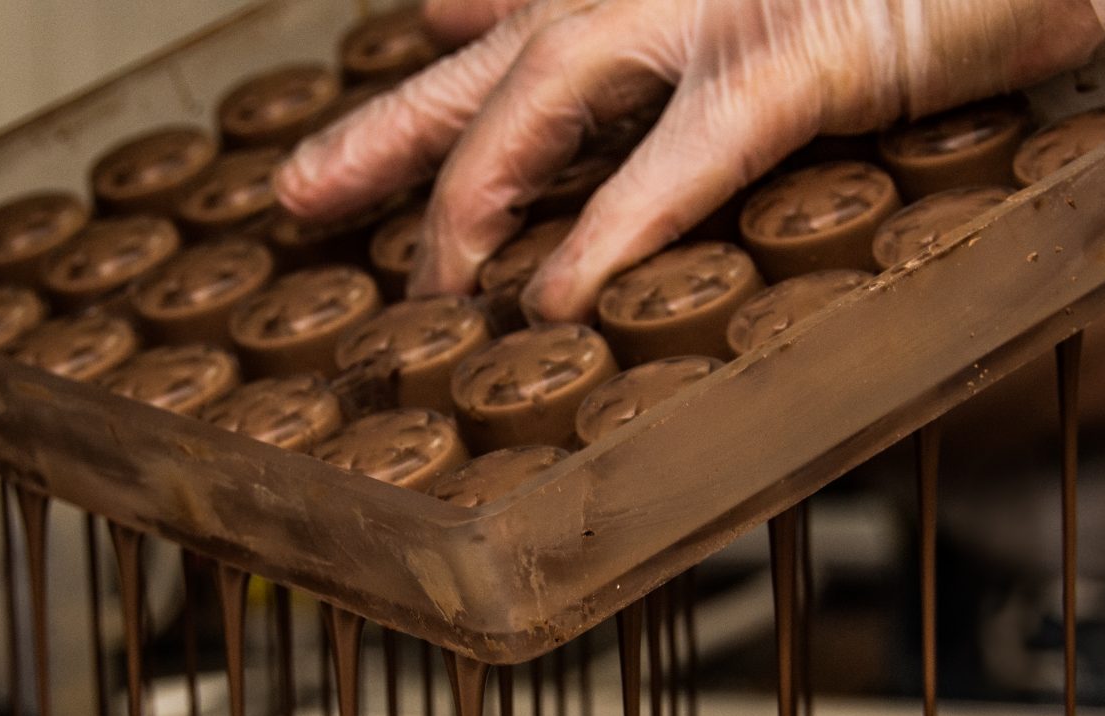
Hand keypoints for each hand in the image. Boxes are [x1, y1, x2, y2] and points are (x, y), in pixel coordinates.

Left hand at [275, 0, 1104, 320]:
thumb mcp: (788, 37)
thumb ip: (676, 77)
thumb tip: (548, 65)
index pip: (513, 34)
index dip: (420, 84)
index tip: (331, 152)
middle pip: (498, 61)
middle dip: (391, 134)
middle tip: (296, 204)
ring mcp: (732, 5)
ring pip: (558, 86)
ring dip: (480, 186)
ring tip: (432, 282)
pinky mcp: (809, 52)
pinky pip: (688, 152)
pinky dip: (617, 226)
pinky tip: (560, 298)